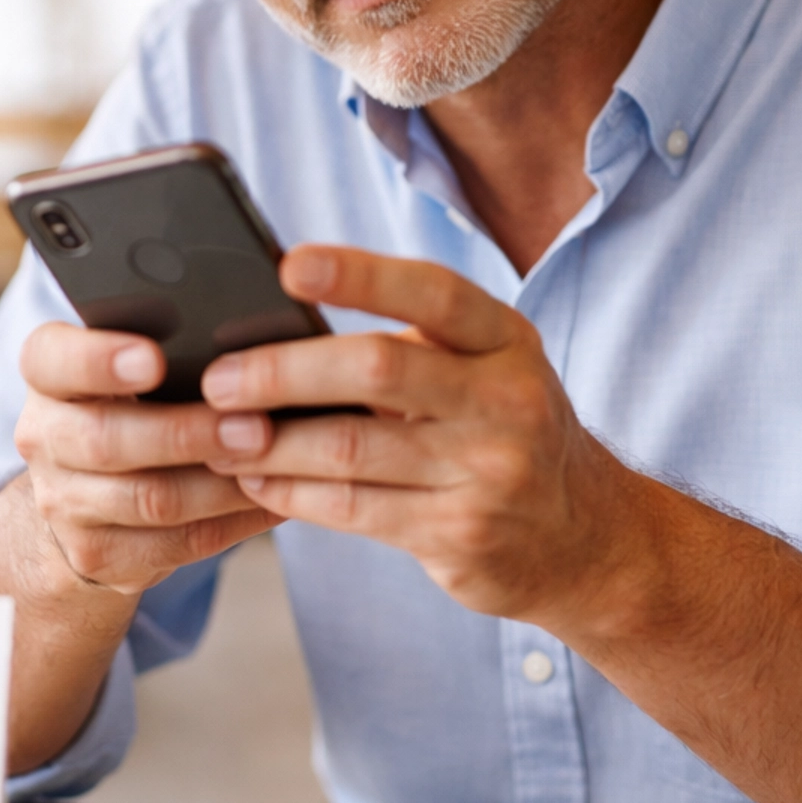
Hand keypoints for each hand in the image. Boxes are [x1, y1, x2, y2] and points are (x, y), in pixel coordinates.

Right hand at [14, 321, 279, 595]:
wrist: (83, 497)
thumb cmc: (129, 406)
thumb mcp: (126, 366)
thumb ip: (166, 344)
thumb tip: (245, 339)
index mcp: (48, 377)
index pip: (51, 359)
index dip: (98, 360)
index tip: (154, 359)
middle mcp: (43, 438)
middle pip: (105, 439)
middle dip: (186, 434)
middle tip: (255, 426)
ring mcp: (64, 503)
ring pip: (148, 499)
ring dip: (219, 485)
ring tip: (273, 463)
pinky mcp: (98, 553)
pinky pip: (174, 543)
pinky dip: (231, 522)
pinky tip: (270, 500)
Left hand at [201, 245, 627, 625]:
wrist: (585, 538)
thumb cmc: (506, 433)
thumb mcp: (486, 372)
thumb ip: (411, 347)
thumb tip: (282, 327)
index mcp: (506, 341)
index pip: (432, 293)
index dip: (359, 275)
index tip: (288, 264)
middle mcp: (505, 400)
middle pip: (377, 370)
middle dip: (284, 372)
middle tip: (216, 379)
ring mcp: (487, 472)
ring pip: (352, 449)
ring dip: (271, 443)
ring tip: (218, 435)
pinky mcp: (459, 535)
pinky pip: (352, 508)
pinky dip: (291, 492)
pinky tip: (255, 479)